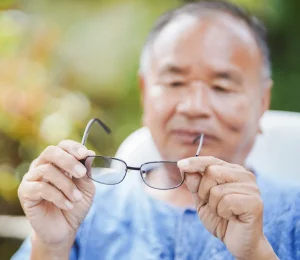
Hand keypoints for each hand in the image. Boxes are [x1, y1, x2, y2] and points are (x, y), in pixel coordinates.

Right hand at [18, 140, 94, 254]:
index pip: (63, 146)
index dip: (74, 147)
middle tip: (81, 174)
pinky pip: (41, 188)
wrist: (64, 229)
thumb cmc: (75, 205)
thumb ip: (87, 172)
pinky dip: (58, 196)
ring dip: (66, 185)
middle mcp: (43, 166)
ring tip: (76, 198)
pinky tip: (67, 205)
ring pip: (47, 170)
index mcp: (58, 162)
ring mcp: (32, 178)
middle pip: (51, 152)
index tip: (85, 154)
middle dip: (68, 161)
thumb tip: (89, 155)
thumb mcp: (86, 188)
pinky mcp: (25, 192)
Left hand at [177, 156, 276, 259]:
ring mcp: (252, 188)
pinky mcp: (255, 203)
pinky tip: (231, 217)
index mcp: (232, 171)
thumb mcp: (202, 199)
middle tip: (213, 204)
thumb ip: (194, 183)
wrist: (238, 242)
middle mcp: (244, 175)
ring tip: (224, 212)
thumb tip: (184, 167)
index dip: (194, 162)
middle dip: (204, 191)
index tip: (180, 165)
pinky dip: (223, 213)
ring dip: (214, 206)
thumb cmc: (221, 218)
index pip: (211, 160)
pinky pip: (227, 202)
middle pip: (212, 172)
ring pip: (217, 190)